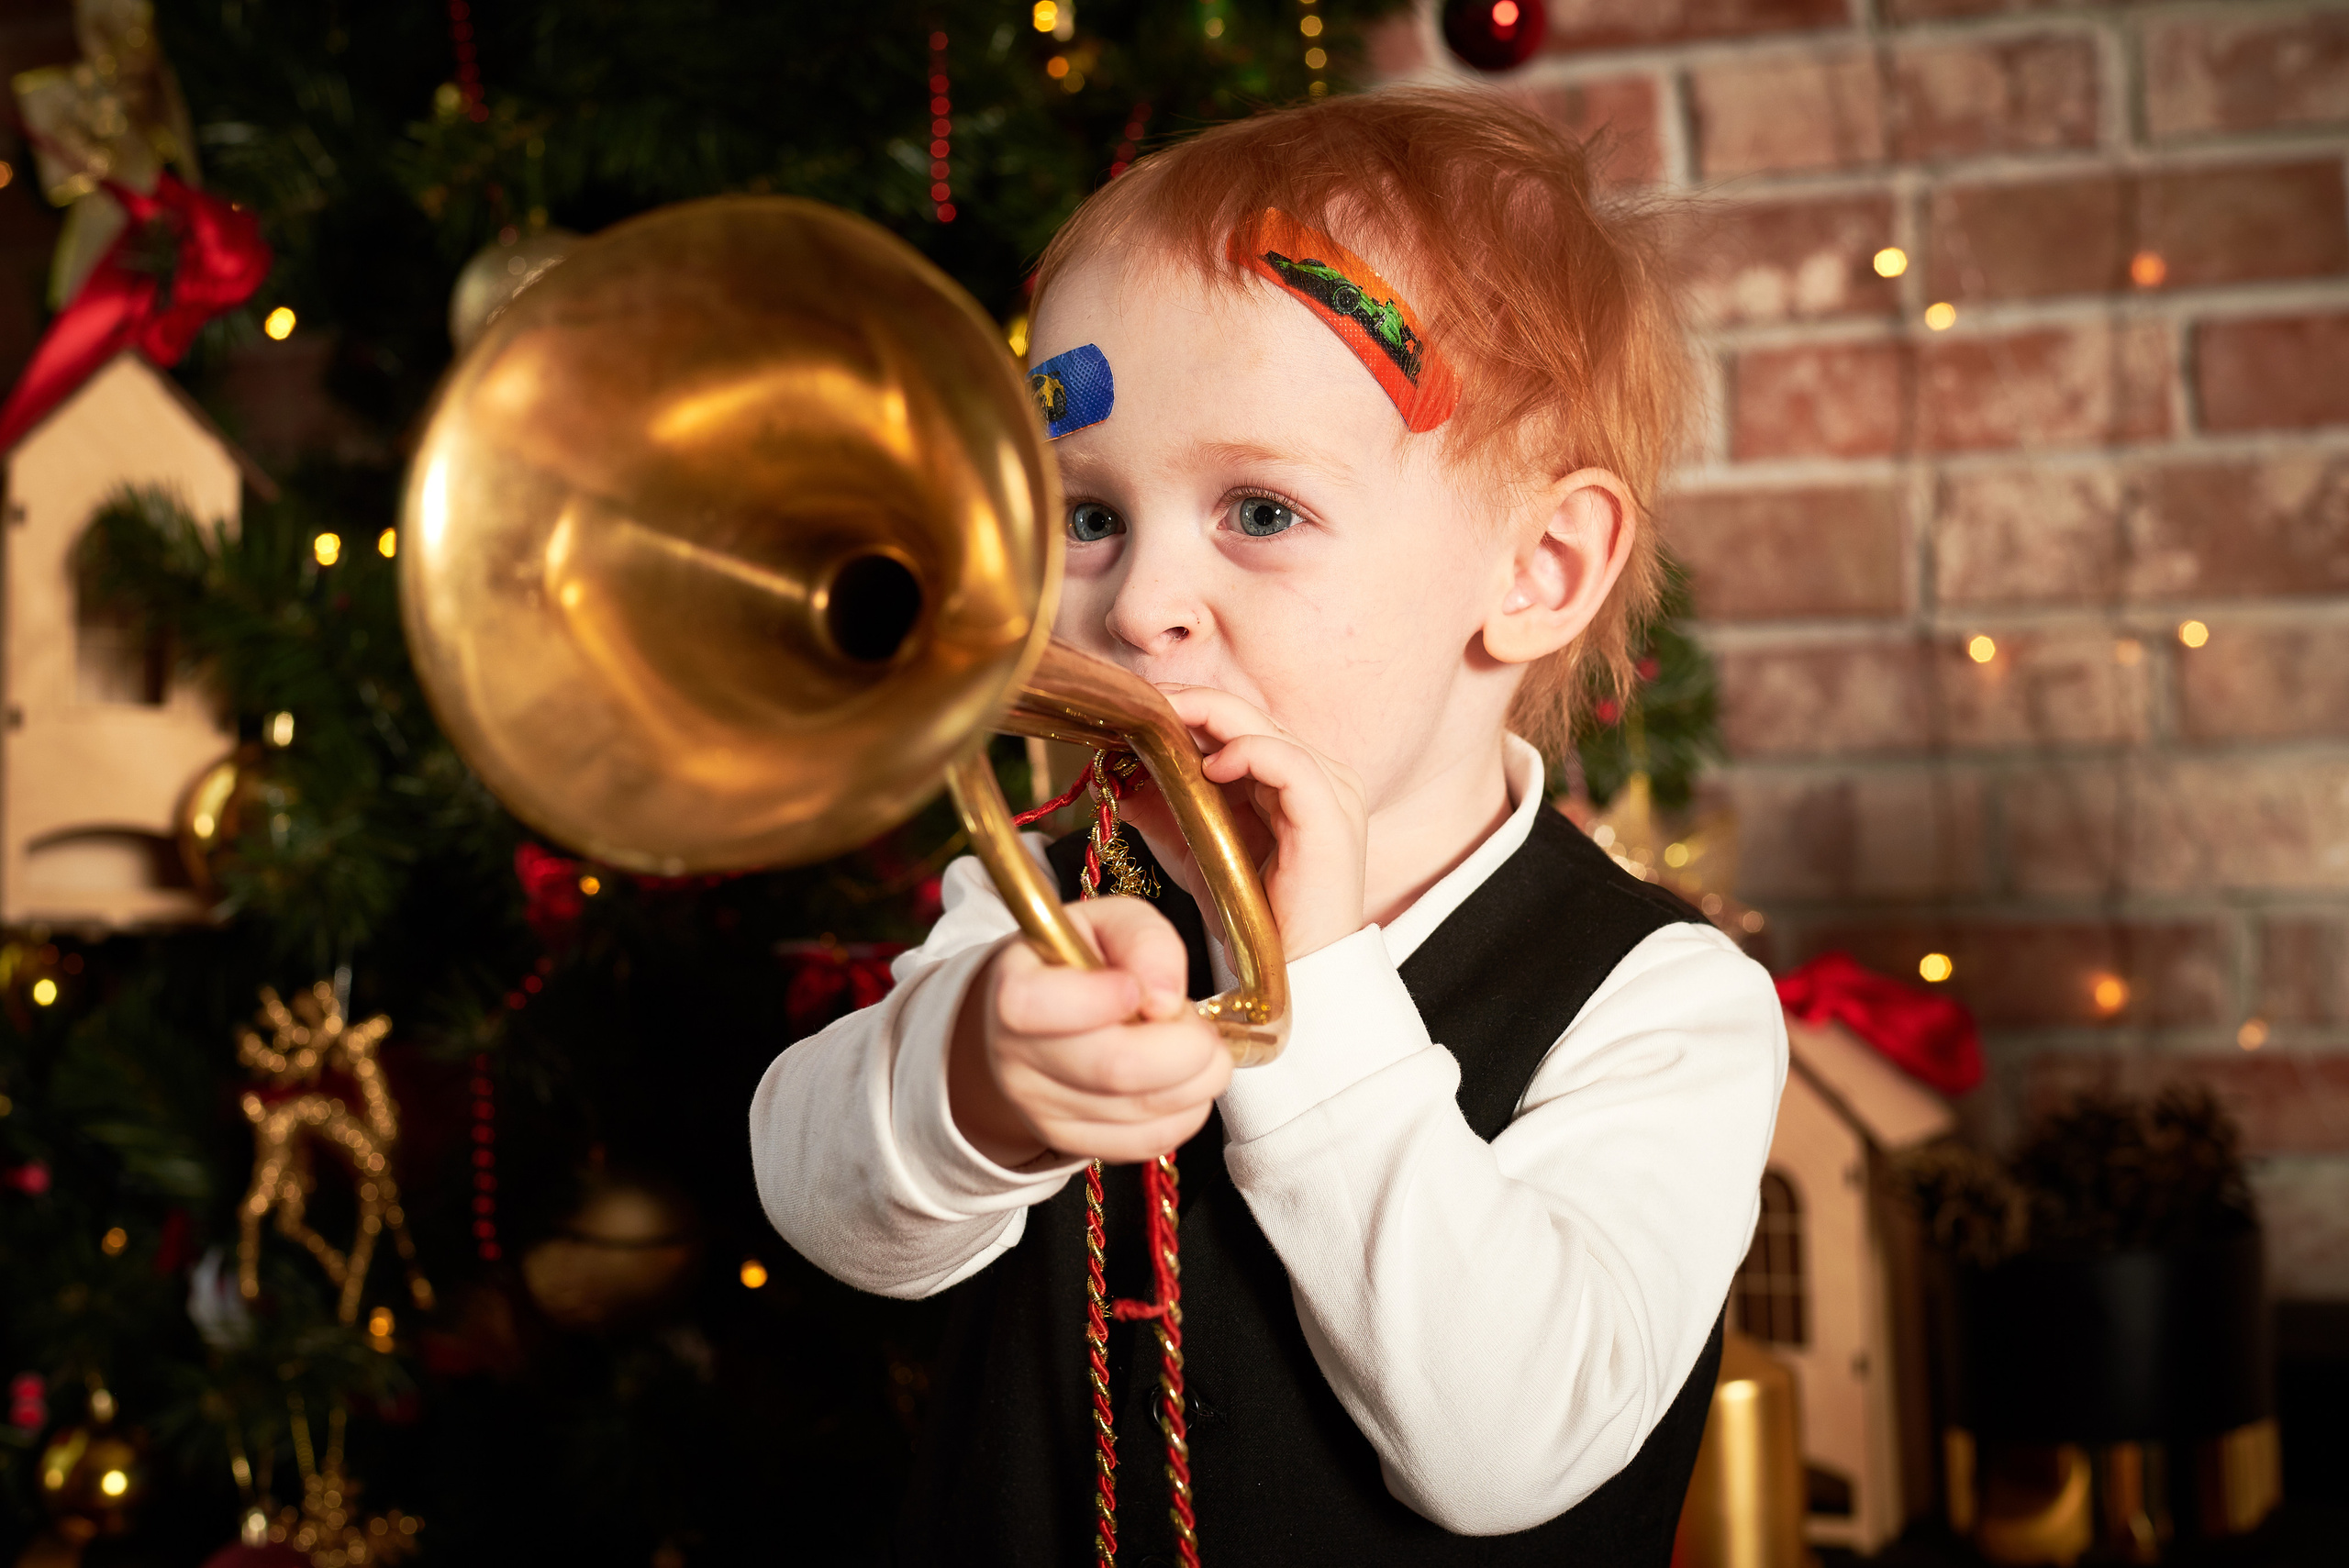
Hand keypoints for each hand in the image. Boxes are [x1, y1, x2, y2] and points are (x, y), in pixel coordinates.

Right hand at [949, 897, 1230, 1167]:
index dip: (1101, 998)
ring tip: (1196, 1047)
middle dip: (1185, 1047)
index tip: (1136, 988)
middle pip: (1113, 1069)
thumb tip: (1165, 997)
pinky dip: (1188, 1110)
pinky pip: (1149, 1140)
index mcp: (1015, 988)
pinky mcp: (1073, 1142)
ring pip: (1142, 1111)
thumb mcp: (1107, 923)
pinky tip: (1184, 1080)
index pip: (1036, 1005)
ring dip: (1197, 1079)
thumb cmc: (1076, 963)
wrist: (1040, 1023)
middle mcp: (1016, 1057)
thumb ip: (1143, 939)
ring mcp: (1042, 1109)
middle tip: (1201, 1028)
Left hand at [1124, 686, 1368, 962]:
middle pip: (1252, 716)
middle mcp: (1321, 776)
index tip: (1140, 701)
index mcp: (1294, 778)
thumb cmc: (1250, 917)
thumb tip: (1113, 774)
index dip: (1190, 706)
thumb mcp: (1195, 851)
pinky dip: (1248, 754)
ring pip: (1267, 730)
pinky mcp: (1330, 818)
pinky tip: (1210, 766)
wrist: (1287, 976)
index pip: (1241, 721)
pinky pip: (1290, 765)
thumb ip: (1163, 809)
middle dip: (1191, 703)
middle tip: (1142, 700)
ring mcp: (1333, 794)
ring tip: (1164, 723)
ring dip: (1210, 719)